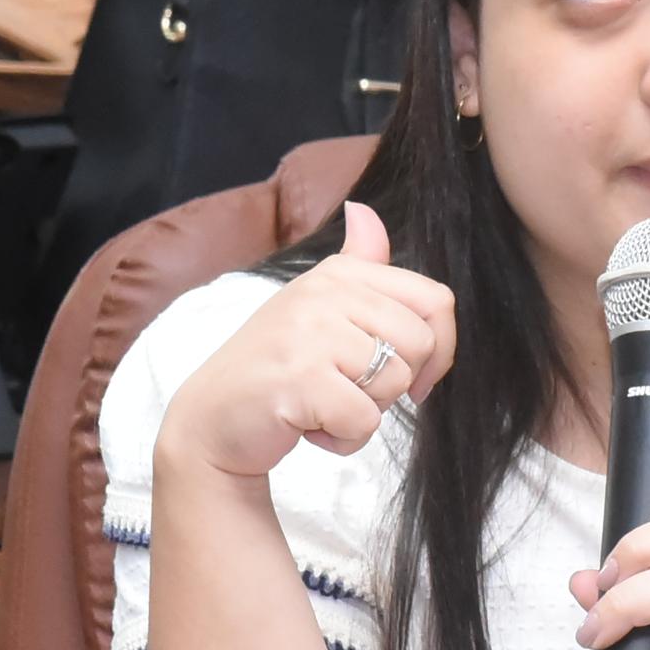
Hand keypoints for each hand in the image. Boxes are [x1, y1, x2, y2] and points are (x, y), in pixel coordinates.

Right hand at [158, 200, 456, 486]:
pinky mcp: (300, 380)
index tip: (412, 374)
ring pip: (393, 383)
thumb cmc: (274, 366)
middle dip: (394, 384)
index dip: (439, 347)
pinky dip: (343, 439)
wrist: (211, 420)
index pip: (435, 300)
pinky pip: (363, 419)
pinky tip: (309, 427)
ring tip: (322, 405)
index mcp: (338, 273)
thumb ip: (356, 264)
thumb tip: (365, 211)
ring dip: (365, 413)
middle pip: (419, 344)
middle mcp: (323, 293)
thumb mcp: (317, 307)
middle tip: (348, 390)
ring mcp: (309, 333)